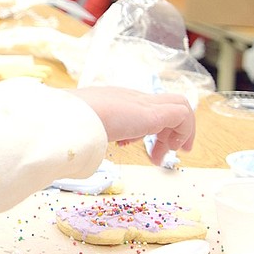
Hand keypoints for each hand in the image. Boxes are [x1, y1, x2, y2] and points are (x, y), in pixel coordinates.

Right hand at [71, 87, 195, 164]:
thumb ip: (86, 134)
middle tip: (161, 155)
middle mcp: (131, 98)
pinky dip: (184, 131)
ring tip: (172, 153)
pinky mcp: (152, 113)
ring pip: (178, 104)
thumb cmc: (70, 125)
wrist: (69, 117)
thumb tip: (80, 149)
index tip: (138, 146)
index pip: (141, 107)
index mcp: (115, 100)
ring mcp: (143, 102)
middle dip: (169, 131)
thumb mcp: (82, 128)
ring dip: (181, 131)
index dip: (145, 127)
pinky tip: (171, 148)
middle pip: (164, 105)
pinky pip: (182, 114)